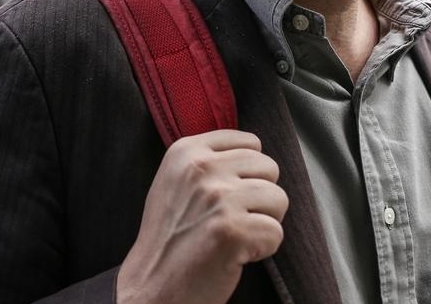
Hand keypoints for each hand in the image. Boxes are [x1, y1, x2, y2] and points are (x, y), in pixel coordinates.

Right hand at [117, 130, 287, 303]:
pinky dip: (263, 249)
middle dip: (259, 197)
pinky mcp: (233, 229)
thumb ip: (209, 160)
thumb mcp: (175, 181)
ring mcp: (217, 197)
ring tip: (234, 236)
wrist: (151, 287)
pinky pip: (276, 232)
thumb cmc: (169, 238)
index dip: (248, 173)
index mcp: (186, 151)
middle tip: (231, 220)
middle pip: (269, 168)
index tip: (227, 196)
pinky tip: (236, 254)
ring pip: (278, 198)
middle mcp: (201, 168)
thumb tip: (254, 150)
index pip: (250, 142)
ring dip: (263, 222)